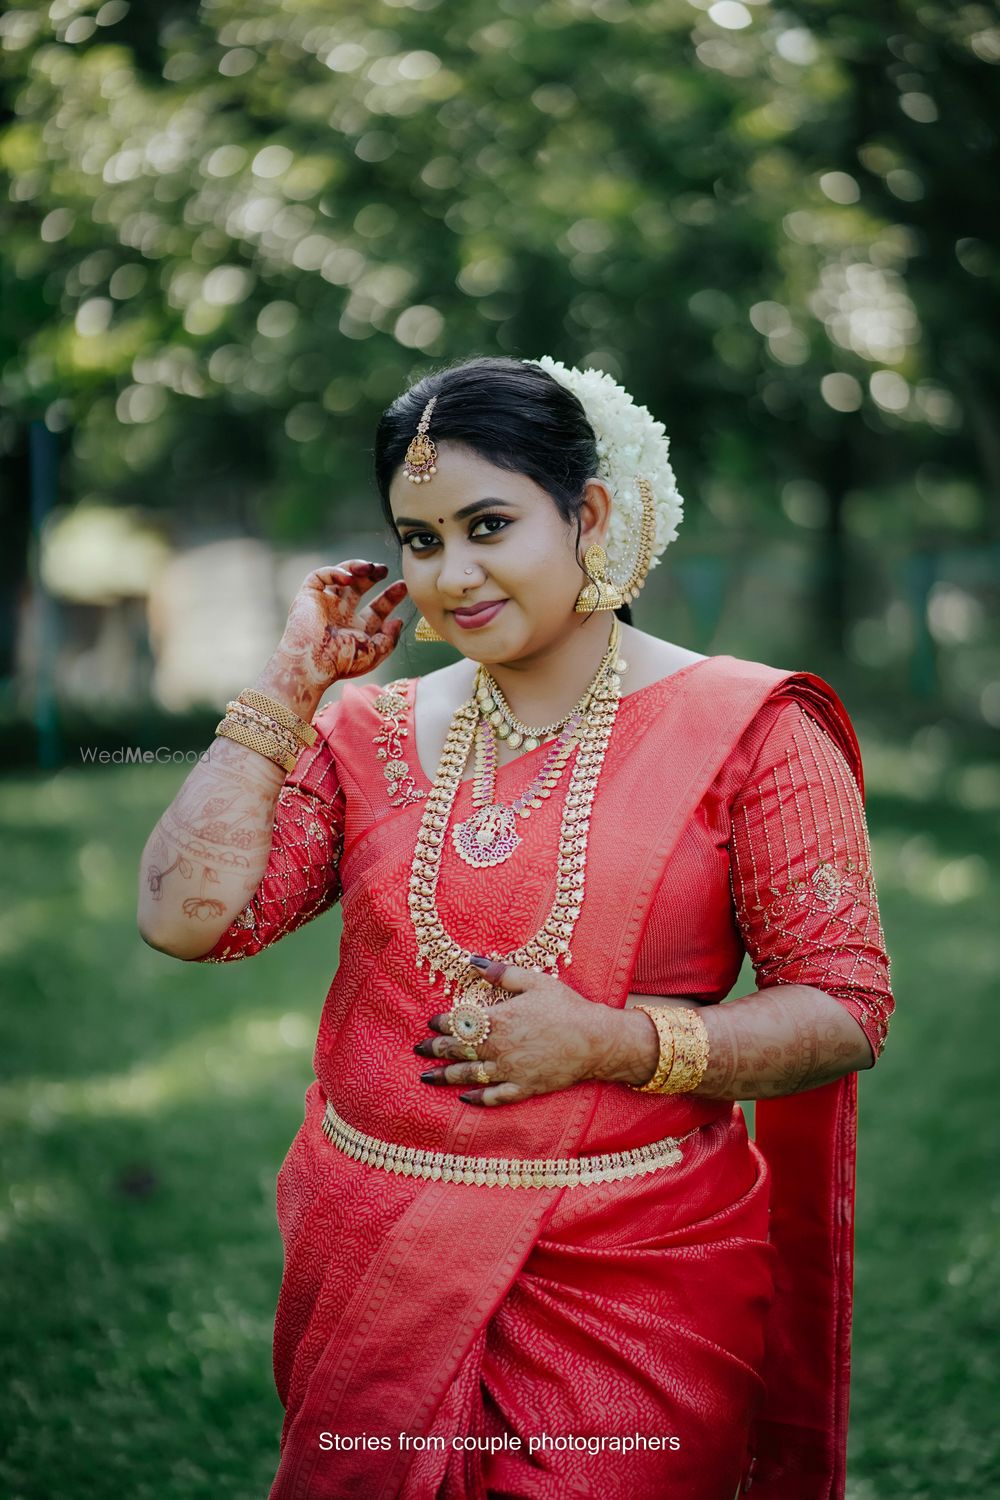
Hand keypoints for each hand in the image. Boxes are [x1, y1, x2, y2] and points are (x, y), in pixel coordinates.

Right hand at [277, 560, 407, 691]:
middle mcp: (341, 614)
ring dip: (356, 568)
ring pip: (341, 577)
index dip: (390, 597)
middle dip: (373, 576)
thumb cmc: (342, 663)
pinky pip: (320, 576)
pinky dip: (335, 572)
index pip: (377, 608)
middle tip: (385, 569)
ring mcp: (325, 604)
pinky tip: (349, 578)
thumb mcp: (374, 654)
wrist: (313, 663)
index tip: (403, 586)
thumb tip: (398, 621)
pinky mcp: (308, 596)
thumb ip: (389, 639)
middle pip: (360, 588)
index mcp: (356, 629)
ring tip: (370, 567)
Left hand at [413, 957, 621, 1106]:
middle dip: (436, 1049)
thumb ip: (502, 972)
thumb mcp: (535, 981)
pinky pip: (494, 1097)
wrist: (595, 1039)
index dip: (442, 1022)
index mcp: (499, 1020)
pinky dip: (477, 1098)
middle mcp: (498, 1048)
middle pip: (458, 1049)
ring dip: (445, 1076)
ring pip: (470, 1075)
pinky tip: (464, 1098)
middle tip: (418, 1050)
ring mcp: (509, 1071)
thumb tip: (473, 962)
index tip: (431, 1022)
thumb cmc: (566, 1006)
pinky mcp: (523, 1088)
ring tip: (427, 1076)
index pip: (460, 1022)